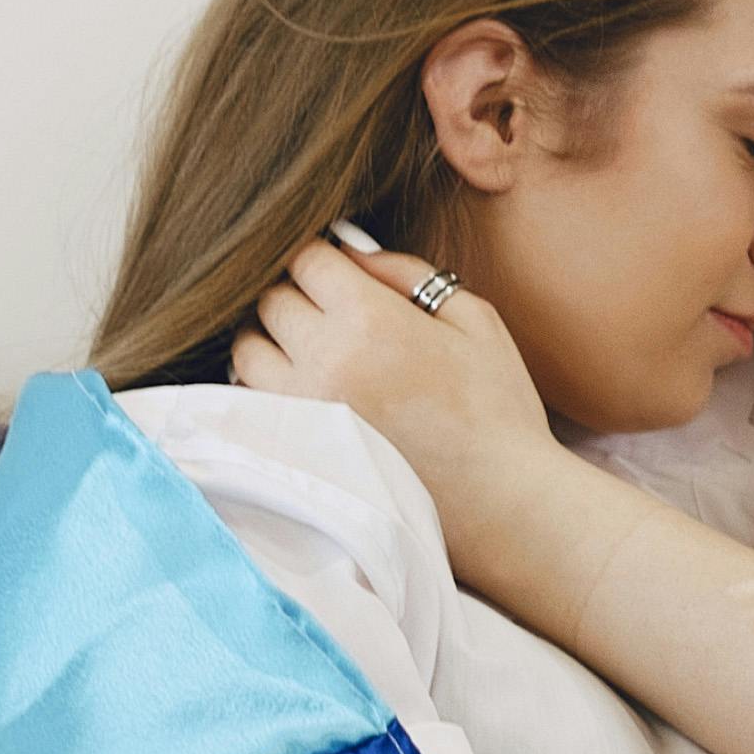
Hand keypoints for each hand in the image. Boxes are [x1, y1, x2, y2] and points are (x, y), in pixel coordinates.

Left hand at [232, 236, 564, 566]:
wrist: (505, 503)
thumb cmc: (497, 407)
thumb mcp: (471, 318)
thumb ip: (404, 272)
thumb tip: (348, 249)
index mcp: (369, 319)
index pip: (305, 259)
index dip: (320, 257)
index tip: (336, 271)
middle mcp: (324, 360)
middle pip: (269, 300)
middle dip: (294, 294)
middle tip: (329, 311)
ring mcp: (303, 411)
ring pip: (247, 351)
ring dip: (270, 340)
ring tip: (310, 351)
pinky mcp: (297, 453)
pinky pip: (251, 403)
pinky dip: (266, 387)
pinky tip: (305, 392)